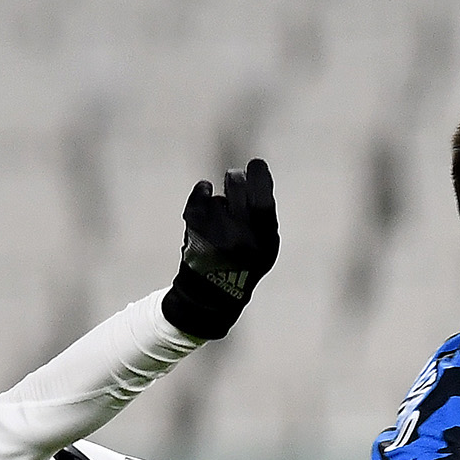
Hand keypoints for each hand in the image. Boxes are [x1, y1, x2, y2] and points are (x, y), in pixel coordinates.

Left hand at [161, 158, 278, 340]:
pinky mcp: (195, 230)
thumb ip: (264, 218)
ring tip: (218, 224)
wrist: (209, 296)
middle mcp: (239, 237)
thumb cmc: (242, 268)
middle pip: (238, 185)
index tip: (256, 164)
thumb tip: (257, 174)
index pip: (263, 200)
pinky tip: (204, 192)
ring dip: (219, 203)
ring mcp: (214, 233)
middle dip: (236, 178)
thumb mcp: (264, 251)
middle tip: (235, 179)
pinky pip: (201, 195)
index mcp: (263, 243)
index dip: (260, 176)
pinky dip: (202, 191)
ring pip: (219, 197)